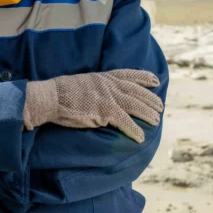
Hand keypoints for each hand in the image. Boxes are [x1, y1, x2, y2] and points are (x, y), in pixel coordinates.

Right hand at [22, 69, 162, 142]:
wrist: (52, 96)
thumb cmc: (62, 92)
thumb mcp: (83, 82)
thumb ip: (96, 86)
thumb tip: (101, 93)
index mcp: (103, 77)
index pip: (129, 74)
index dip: (144, 78)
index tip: (156, 80)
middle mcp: (108, 85)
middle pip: (136, 91)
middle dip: (150, 98)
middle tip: (160, 106)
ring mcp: (107, 97)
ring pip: (135, 105)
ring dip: (148, 113)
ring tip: (156, 120)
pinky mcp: (104, 111)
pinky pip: (125, 122)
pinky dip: (134, 130)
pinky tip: (141, 137)